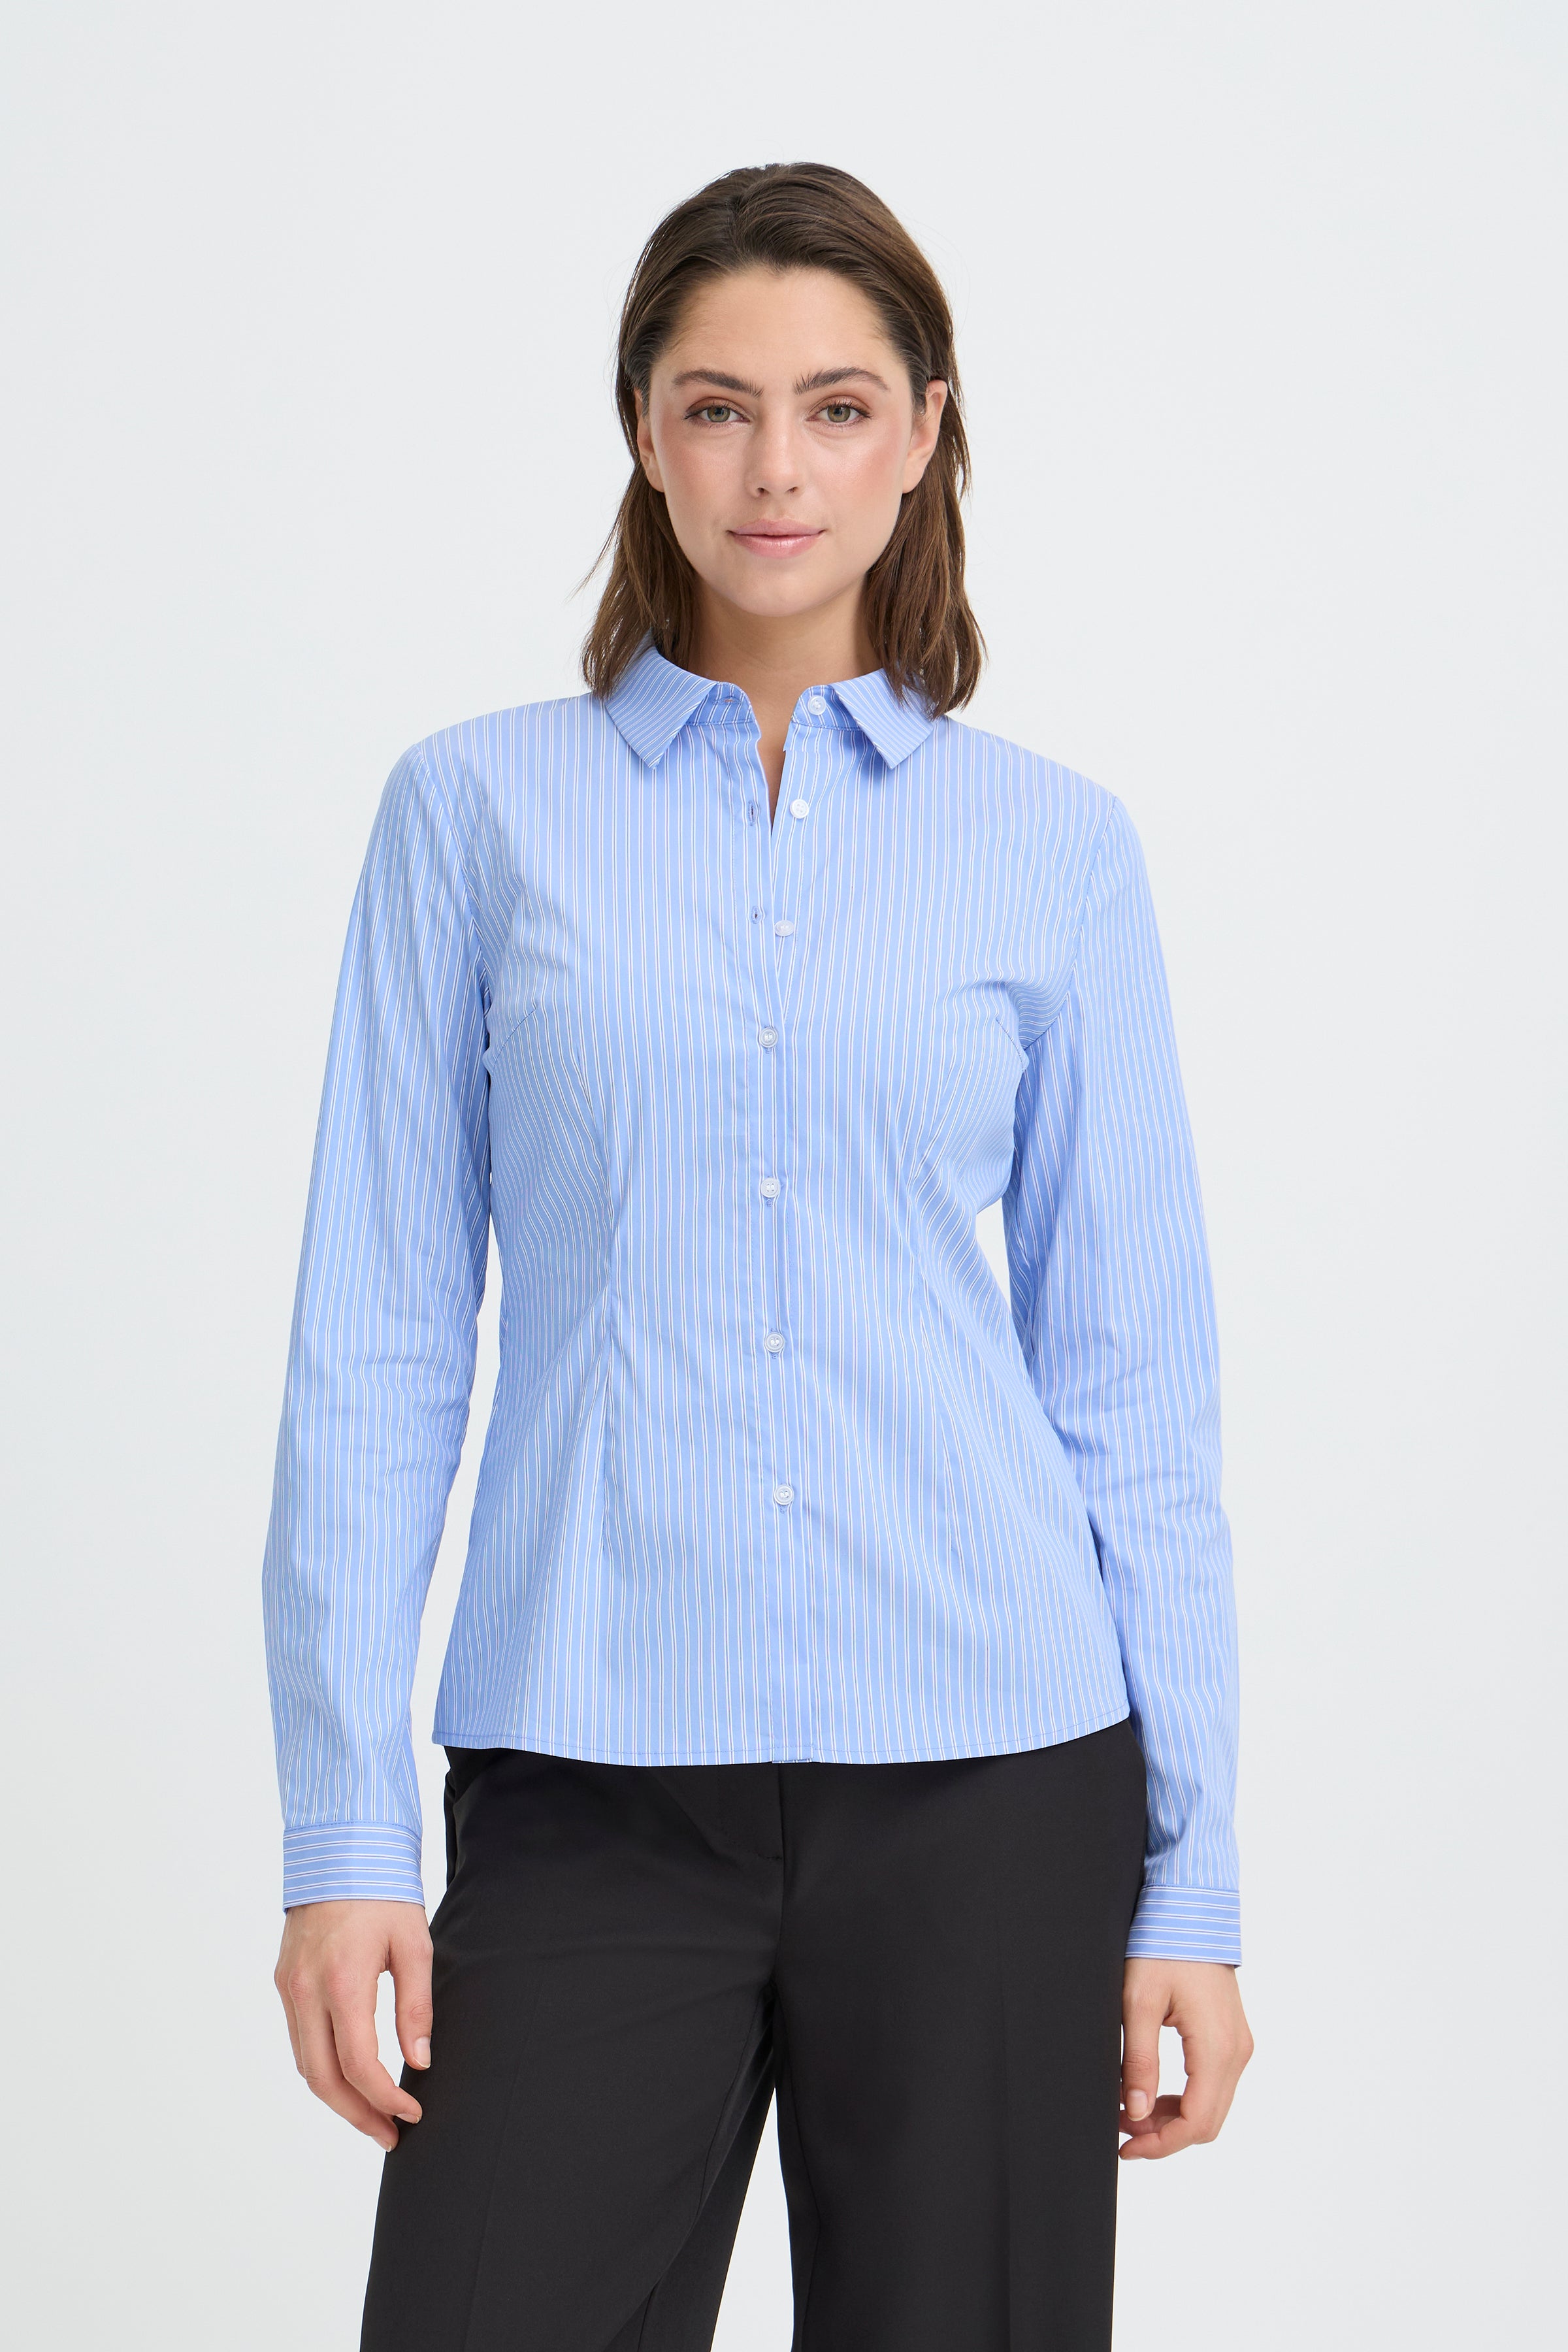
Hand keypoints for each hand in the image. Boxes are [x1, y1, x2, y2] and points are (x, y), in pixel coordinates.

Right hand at [275, 1899, 432, 2150]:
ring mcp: (288, 1987)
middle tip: (390, 2135)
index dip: (384, 2098)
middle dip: (357, 2115)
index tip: (412, 2112)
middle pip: (322, 2078)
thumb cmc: (383, 1891)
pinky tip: (348, 2077)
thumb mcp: (414, 1944)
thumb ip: (416, 2006)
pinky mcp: (283, 1981)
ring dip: (336, 2098)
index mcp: (342, 1980)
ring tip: (372, 2117)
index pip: (358, 2064)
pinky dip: (321, 2068)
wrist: (341, 1847)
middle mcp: (306, 1989)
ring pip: (304, 2064)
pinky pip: (298, 2039)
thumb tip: (419, 2061)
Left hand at [1118, 1957, 1252, 2158]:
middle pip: (1208, 2122)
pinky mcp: (1231, 2037)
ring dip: (1174, 2119)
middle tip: (1123, 2130)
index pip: (1197, 2122)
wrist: (1190, 1910)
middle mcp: (1237, 2052)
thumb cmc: (1163, 1947)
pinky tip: (1153, 2093)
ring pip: (1212, 2107)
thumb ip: (1140, 2062)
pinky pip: (1213, 2085)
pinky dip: (1185, 2099)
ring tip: (1132, 2112)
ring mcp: (1238, 2045)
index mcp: (1217, 2047)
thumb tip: (1137, 2114)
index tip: (1126, 2147)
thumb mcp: (1138, 2002)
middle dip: (1165, 2136)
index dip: (1161, 2144)